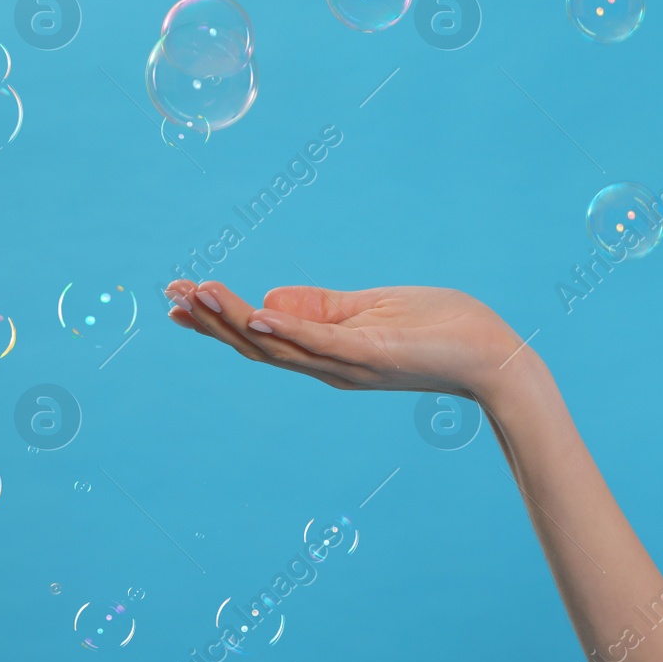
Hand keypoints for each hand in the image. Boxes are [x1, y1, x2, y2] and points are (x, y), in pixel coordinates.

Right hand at [164, 277, 539, 403]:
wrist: (493, 356)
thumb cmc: (441, 328)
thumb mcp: (372, 310)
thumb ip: (322, 308)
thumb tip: (268, 300)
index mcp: (328, 353)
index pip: (261, 337)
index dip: (219, 320)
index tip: (180, 299)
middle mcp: (330, 366)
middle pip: (257, 345)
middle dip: (211, 321)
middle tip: (169, 295)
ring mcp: (348, 363)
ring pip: (278, 344)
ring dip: (234, 320)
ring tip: (197, 295)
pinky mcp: (372, 354)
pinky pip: (320, 342)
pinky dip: (286, 327)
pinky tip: (254, 312)